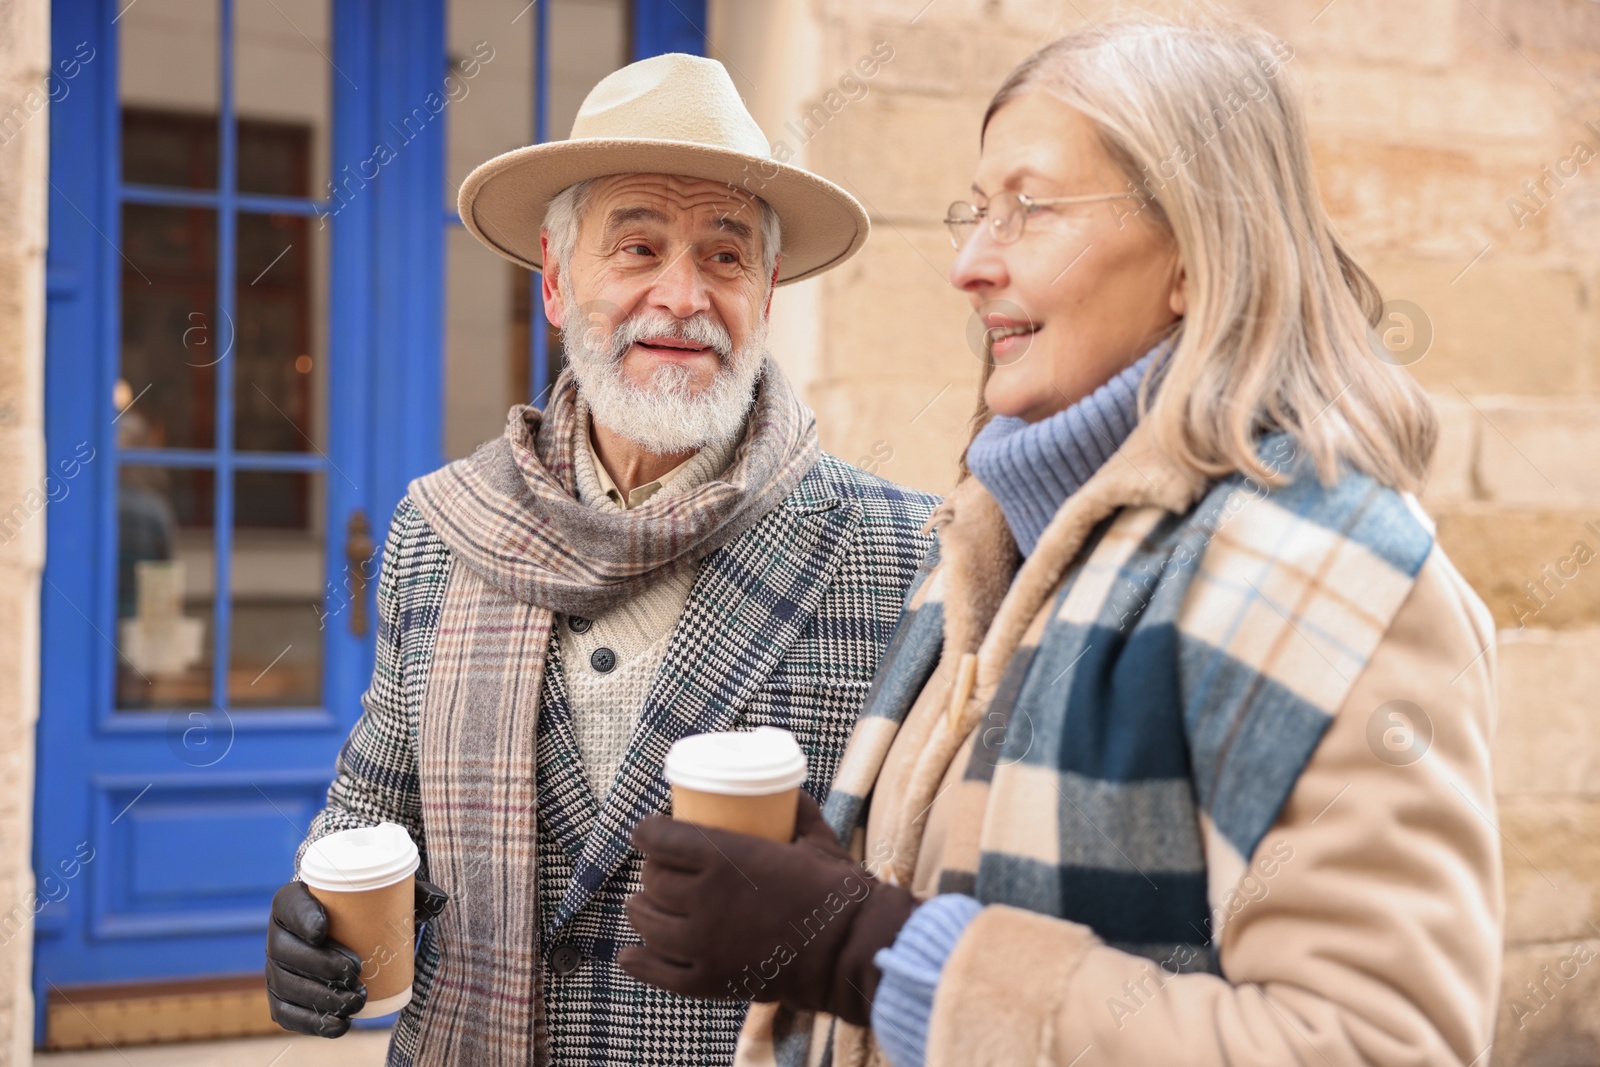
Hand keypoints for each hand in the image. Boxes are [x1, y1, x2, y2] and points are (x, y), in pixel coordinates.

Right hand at [266, 876, 448, 1036]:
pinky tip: (339, 1024)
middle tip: (356, 970)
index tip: (325, 929)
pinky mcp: (281, 998)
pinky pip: (287, 1014)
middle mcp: (277, 935)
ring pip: (288, 986)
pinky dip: (312, 1023)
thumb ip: (411, 892)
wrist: (342, 931)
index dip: (302, 918)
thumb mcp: (383, 892)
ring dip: (320, 997)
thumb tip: (440, 900)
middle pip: (288, 952)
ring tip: (357, 999)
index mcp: (292, 901)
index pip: (291, 907)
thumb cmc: (362, 906)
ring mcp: (276, 970)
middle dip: (319, 965)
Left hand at [620, 793, 915, 1025]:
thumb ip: (797, 811)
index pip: (659, 839)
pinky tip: (630, 954)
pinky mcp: (708, 980)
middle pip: (653, 881)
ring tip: (645, 905)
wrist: (850, 950)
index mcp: (722, 858)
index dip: (647, 832)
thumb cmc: (836, 889)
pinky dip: (638, 961)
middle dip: (651, 872)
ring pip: (648, 922)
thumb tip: (787, 795)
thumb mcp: (815, 839)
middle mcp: (702, 900)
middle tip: (661, 870)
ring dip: (641, 909)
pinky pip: (657, 972)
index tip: (647, 831)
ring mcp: (702, 944)